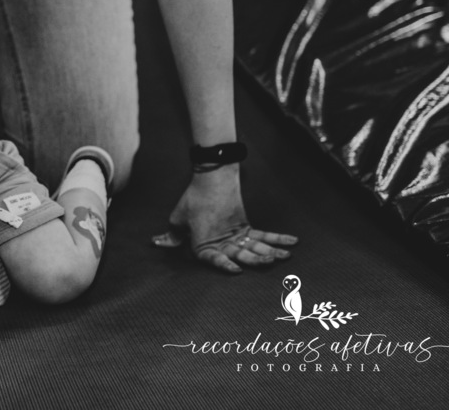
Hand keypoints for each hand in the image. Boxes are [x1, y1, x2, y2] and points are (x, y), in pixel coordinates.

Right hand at [152, 163, 297, 273]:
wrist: (210, 177)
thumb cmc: (193, 199)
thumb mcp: (179, 219)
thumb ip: (173, 236)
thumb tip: (157, 243)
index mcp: (204, 246)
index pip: (215, 260)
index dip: (225, 266)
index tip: (237, 270)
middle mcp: (221, 245)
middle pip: (240, 256)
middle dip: (255, 260)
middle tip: (268, 261)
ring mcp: (235, 238)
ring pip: (254, 249)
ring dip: (270, 252)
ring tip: (283, 257)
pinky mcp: (246, 228)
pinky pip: (264, 236)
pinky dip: (277, 239)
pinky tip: (292, 242)